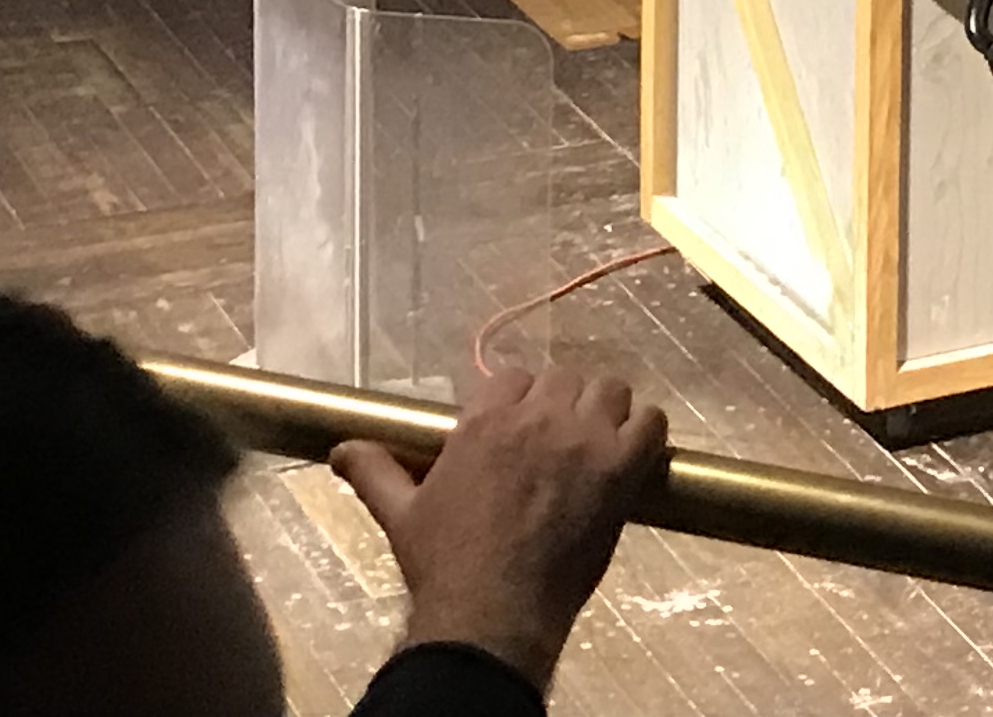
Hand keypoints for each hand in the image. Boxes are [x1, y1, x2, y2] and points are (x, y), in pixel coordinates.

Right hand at [331, 362, 667, 690]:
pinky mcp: (621, 469)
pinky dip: (644, 432)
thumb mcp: (400, 514)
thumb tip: (341, 448)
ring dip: (604, 412)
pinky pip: (651, 423)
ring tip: (595, 445)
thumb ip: (375, 471)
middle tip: (556, 444)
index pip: (513, 377)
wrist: (492, 616)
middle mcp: (538, 418)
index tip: (518, 430)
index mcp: (485, 421)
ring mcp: (584, 441)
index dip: (518, 401)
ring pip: (610, 391)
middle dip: (560, 405)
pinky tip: (630, 455)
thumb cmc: (444, 566)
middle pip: (564, 379)